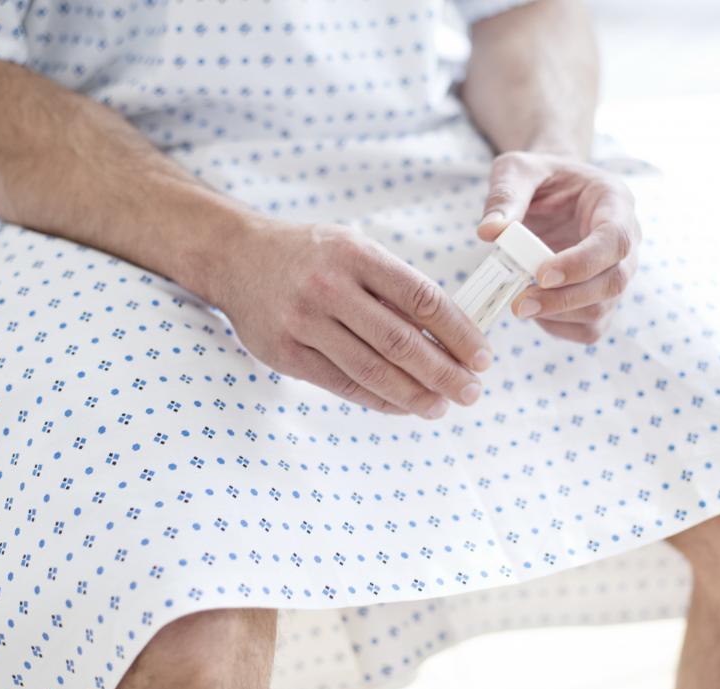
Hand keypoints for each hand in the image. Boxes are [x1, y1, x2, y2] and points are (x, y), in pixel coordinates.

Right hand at [201, 218, 493, 418]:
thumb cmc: (310, 255)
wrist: (236, 257)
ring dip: (414, 395)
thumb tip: (451, 337)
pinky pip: (342, 384)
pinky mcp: (284, 352)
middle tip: (471, 392)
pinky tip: (404, 406)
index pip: (422, 298)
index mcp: (356, 254)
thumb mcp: (354, 250)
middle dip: (444, 372)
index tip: (483, 357)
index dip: (459, 333)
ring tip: (442, 406)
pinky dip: (378, 400)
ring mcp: (302, 321)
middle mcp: (329, 287)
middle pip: (400, 341)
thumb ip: (395, 288)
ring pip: (371, 369)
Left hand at [476, 151, 640, 344]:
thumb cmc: (540, 178)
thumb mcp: (518, 170)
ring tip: (519, 305)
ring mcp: (617, 273)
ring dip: (558, 315)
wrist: (551, 192)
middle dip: (565, 299)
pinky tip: (533, 312)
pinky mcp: (601, 299)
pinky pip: (590, 328)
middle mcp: (626, 242)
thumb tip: (489, 232)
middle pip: (613, 282)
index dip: (582, 262)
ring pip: (602, 310)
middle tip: (519, 304)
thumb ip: (505, 195)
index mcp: (615, 202)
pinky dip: (559, 328)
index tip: (542, 274)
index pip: (615, 239)